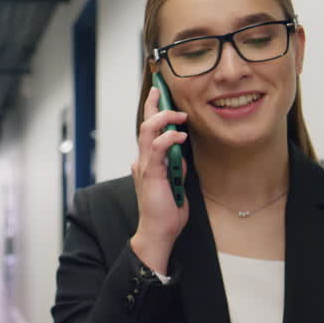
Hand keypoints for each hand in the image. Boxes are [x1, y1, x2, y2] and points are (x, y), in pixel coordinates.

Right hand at [130, 86, 190, 272]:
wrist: (158, 231)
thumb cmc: (166, 211)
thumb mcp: (176, 184)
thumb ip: (176, 167)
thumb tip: (180, 154)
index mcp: (147, 162)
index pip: (148, 131)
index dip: (152, 111)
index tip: (159, 95)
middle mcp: (143, 160)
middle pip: (145, 124)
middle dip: (153, 104)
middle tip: (161, 90)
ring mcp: (145, 166)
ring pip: (147, 130)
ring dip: (163, 118)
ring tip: (179, 115)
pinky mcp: (151, 173)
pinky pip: (157, 148)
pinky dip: (169, 138)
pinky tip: (180, 136)